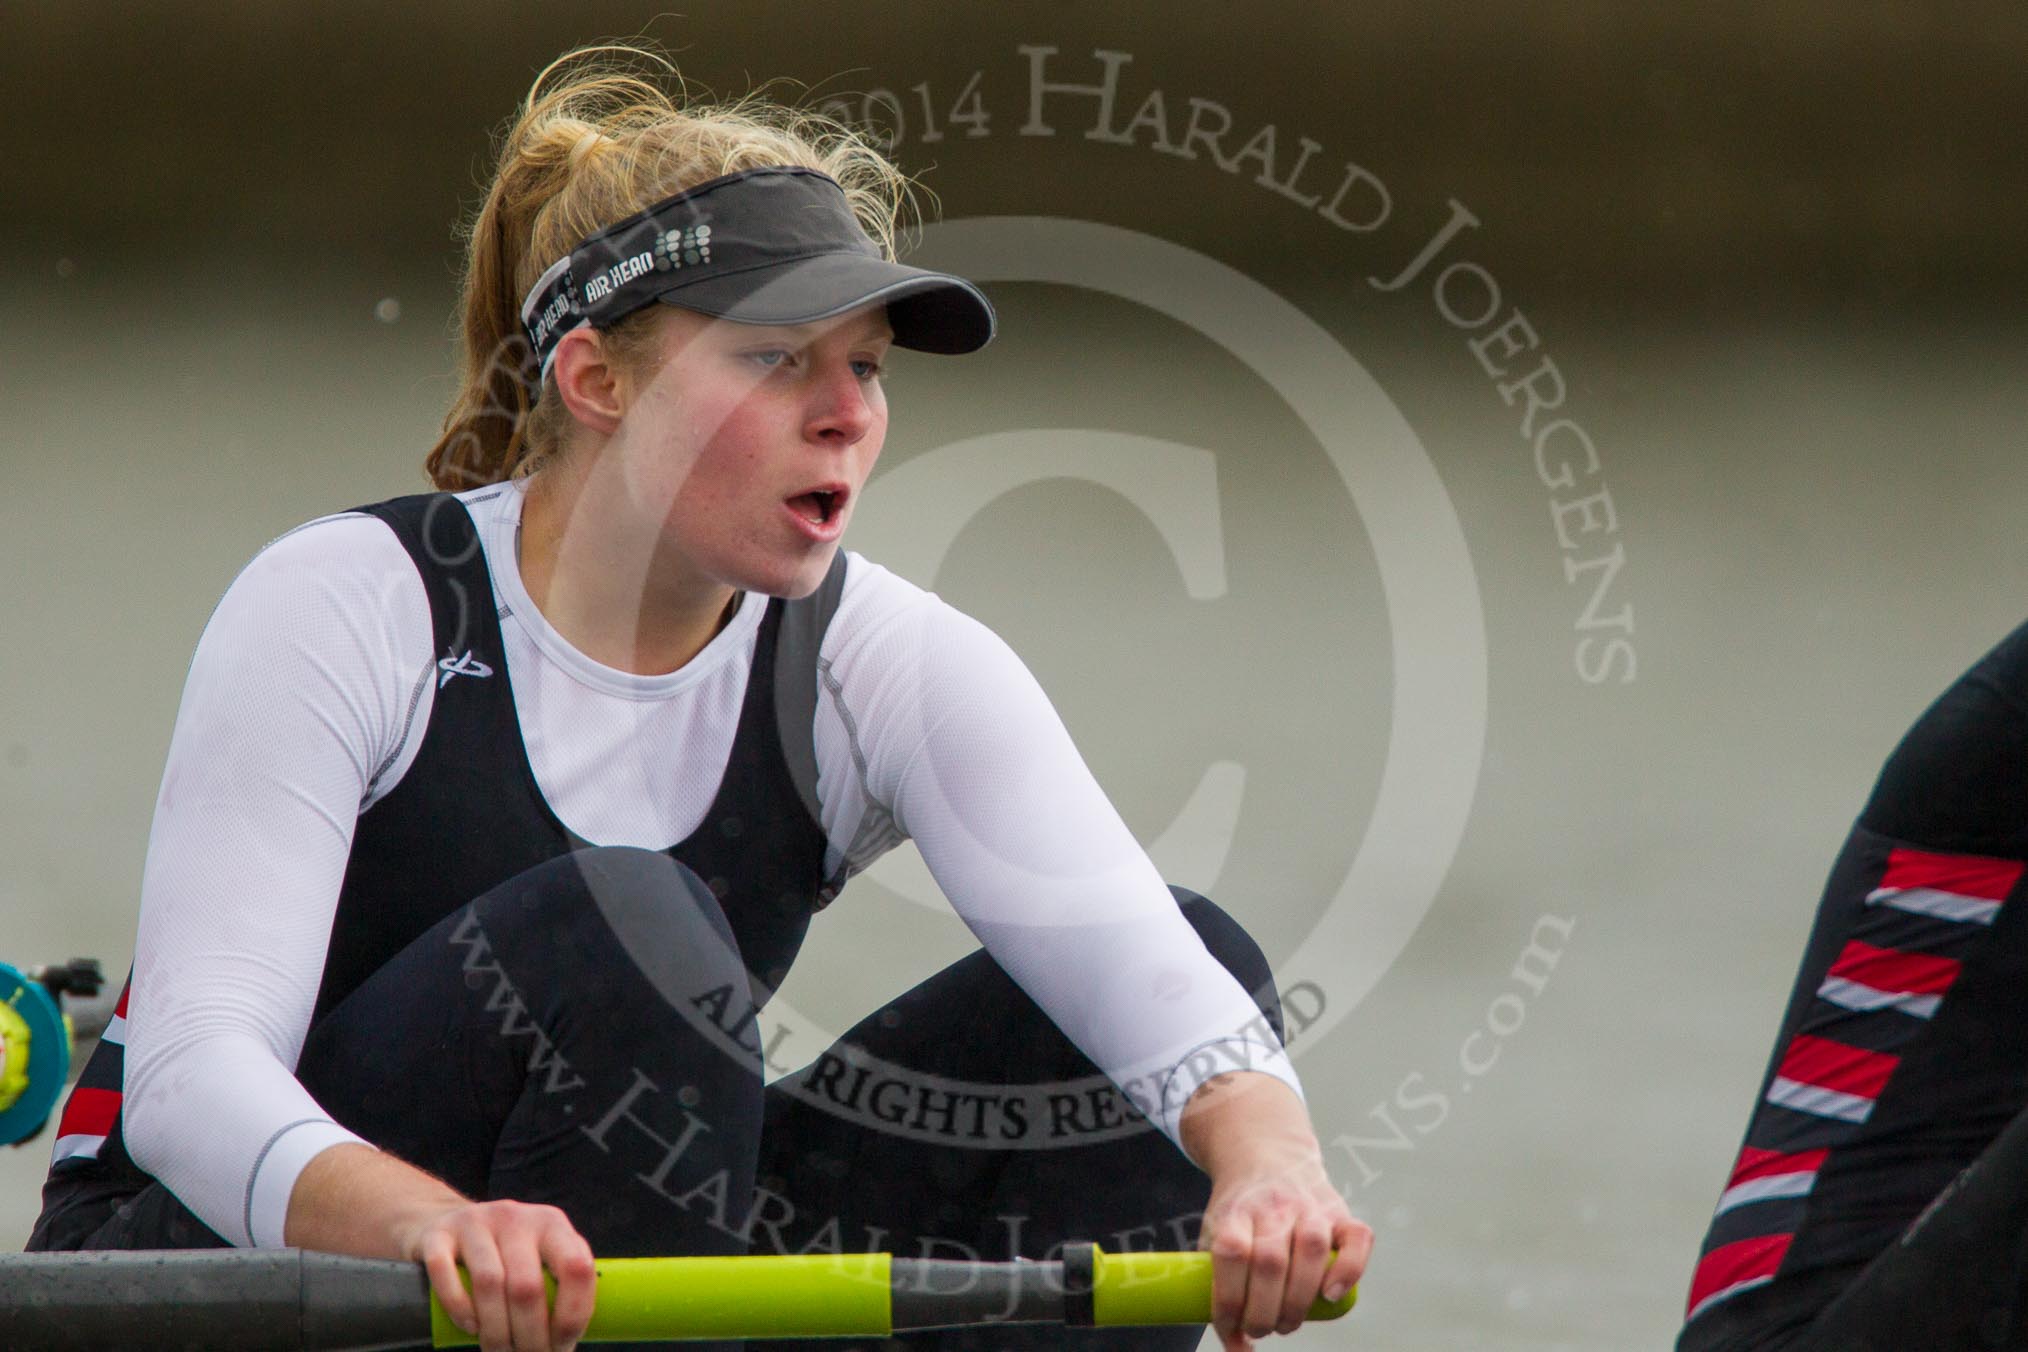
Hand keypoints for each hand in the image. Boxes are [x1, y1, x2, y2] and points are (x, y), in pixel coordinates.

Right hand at [396, 1199, 597, 1351]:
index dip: (573, 1315)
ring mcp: (475, 1221)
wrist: (447, 1222)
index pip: (577, 1267)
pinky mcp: (437, 1234)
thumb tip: (566, 1344)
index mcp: (552, 1224)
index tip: (561, 1346)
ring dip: (496, 1331)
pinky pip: (445, 1272)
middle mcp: (516, 1217)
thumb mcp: (539, 1258)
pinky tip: (470, 1328)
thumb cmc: (504, 1255)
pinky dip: (458, 1307)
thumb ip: (558, 1286)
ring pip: (489, 1283)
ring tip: (500, 1351)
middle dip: (530, 1336)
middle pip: (528, 1285)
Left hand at [1178, 1071, 1372, 1349]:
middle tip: (1260, 1329)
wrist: (1265, 1151)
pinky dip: (1349, 1270)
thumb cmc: (1240, 1208)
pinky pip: (1356, 1239)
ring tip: (1286, 1323)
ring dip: (1298, 1302)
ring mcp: (1310, 1206)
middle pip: (1270, 1263)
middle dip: (1264, 1312)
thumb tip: (1234, 1346)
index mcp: (1237, 1210)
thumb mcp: (1214, 1229)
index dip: (1228, 1299)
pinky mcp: (1340, 1211)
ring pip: (1311, 1253)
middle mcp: (1275, 1205)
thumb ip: (1216, 1282)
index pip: (1231, 1254)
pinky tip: (1330, 1295)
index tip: (1230, 1326)